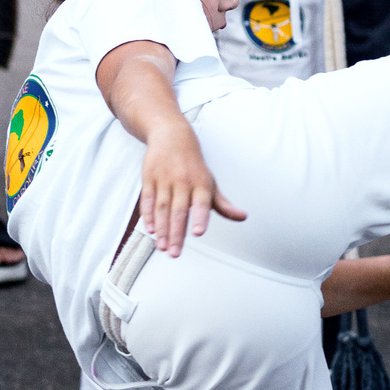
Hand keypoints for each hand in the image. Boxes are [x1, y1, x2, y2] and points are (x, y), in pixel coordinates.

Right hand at [140, 118, 246, 254]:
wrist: (172, 136)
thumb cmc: (194, 166)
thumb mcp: (210, 183)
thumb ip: (223, 204)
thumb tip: (243, 217)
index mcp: (201, 184)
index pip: (201, 203)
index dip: (200, 218)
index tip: (199, 233)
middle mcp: (183, 182)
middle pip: (179, 210)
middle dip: (176, 233)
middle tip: (174, 253)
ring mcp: (164, 179)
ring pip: (162, 207)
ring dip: (161, 228)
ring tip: (162, 246)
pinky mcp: (149, 177)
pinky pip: (147, 199)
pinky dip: (147, 214)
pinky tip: (150, 229)